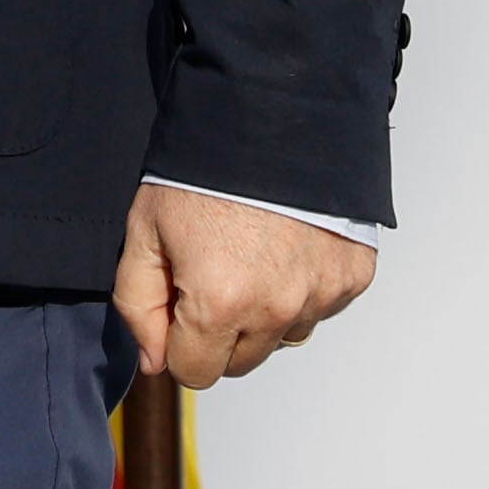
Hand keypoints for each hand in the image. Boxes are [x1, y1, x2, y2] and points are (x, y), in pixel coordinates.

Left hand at [110, 181, 373, 389]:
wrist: (270, 115)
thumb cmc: (202, 169)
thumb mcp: (144, 229)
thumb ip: (137, 303)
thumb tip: (154, 360)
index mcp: (221, 304)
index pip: (195, 373)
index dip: (177, 340)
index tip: (178, 302)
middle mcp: (278, 310)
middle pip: (240, 362)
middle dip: (219, 331)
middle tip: (211, 272)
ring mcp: (321, 295)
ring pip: (282, 337)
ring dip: (263, 312)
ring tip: (249, 252)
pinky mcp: (352, 277)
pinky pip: (319, 307)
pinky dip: (301, 287)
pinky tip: (283, 245)